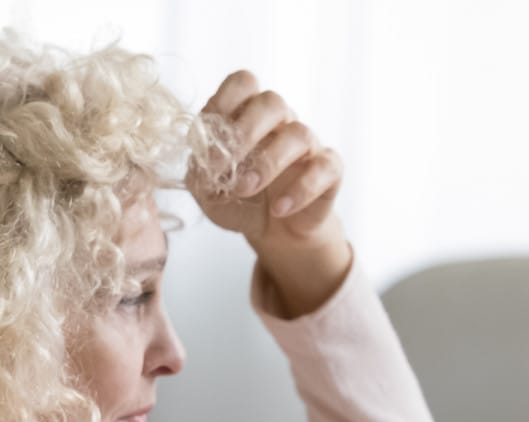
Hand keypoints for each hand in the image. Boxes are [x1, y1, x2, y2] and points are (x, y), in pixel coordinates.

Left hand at [189, 70, 354, 317]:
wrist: (273, 231)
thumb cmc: (239, 201)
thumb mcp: (208, 191)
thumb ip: (199, 173)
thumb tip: (200, 160)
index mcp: (248, 116)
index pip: (242, 84)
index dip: (223, 99)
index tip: (207, 135)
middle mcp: (280, 123)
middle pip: (271, 102)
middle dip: (245, 131)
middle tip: (224, 166)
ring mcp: (307, 145)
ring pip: (298, 134)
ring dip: (267, 163)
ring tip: (245, 190)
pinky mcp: (328, 170)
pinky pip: (324, 168)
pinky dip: (301, 189)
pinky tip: (279, 209)